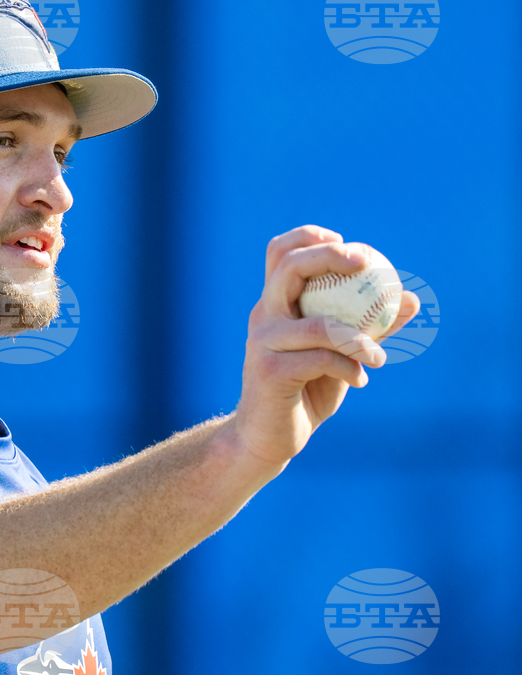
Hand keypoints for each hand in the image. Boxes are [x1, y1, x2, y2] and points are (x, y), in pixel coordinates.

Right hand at [234, 225, 419, 466]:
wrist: (267, 437)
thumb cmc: (306, 390)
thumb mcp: (340, 354)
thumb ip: (368, 327)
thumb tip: (411, 300)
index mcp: (274, 304)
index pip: (280, 253)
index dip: (309, 236)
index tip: (349, 245)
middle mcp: (264, 316)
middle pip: (289, 267)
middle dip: (330, 257)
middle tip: (366, 263)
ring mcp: (263, 342)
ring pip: (318, 325)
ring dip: (359, 338)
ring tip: (378, 356)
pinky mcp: (269, 371)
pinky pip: (321, 360)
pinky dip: (349, 368)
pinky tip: (359, 380)